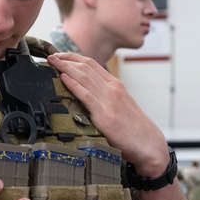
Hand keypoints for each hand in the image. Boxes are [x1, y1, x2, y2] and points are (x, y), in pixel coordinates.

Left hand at [48, 51, 168, 175]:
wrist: (149, 144)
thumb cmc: (134, 129)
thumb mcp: (120, 106)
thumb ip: (105, 98)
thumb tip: (85, 96)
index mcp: (116, 85)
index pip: (92, 64)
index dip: (74, 57)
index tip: (60, 55)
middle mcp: (112, 89)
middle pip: (85, 66)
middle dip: (65, 59)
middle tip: (50, 56)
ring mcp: (108, 100)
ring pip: (84, 77)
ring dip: (65, 67)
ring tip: (52, 62)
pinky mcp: (104, 115)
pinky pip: (86, 95)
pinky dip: (73, 84)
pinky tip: (62, 78)